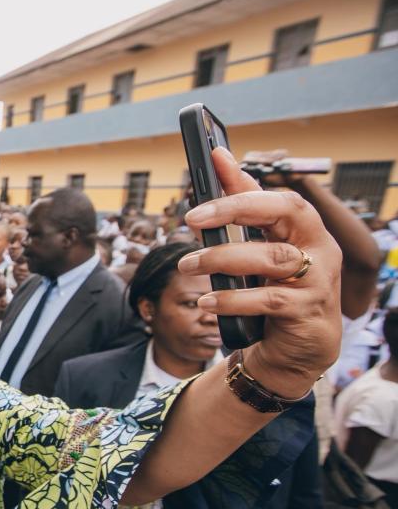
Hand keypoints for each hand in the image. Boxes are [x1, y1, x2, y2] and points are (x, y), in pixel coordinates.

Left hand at [179, 147, 340, 397]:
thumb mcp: (261, 249)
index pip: (279, 197)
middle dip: (235, 210)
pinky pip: (266, 299)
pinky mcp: (306, 312)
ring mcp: (318, 281)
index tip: (212, 168)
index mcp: (307, 230)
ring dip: (222, 259)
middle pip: (284, 214)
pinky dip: (232, 299)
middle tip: (191, 219)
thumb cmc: (277, 289)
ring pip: (270, 258)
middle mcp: (320, 249)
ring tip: (188, 264)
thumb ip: (243, 207)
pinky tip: (207, 301)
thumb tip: (220, 159)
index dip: (244, 185)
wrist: (297, 349)